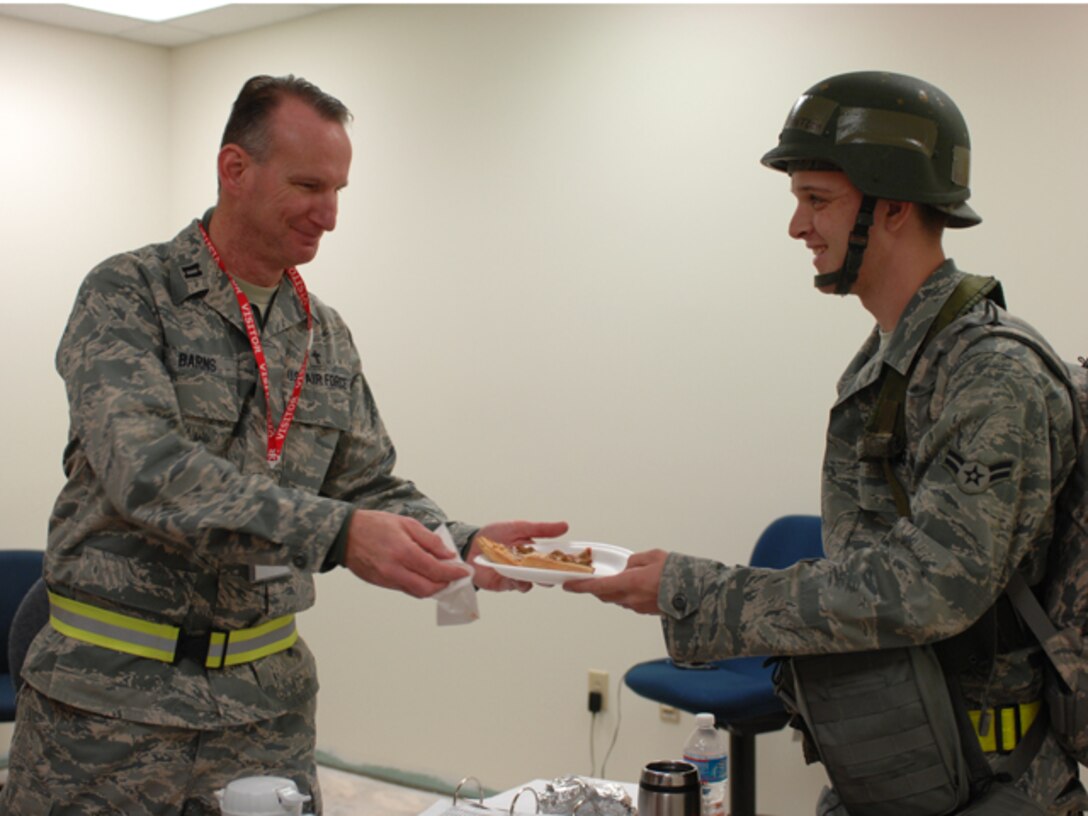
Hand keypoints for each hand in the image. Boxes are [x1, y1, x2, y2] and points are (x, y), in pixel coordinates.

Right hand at [342, 510, 470, 597]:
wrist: (345, 534)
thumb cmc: (375, 525)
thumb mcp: (406, 524)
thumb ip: (429, 540)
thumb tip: (447, 554)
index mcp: (403, 552)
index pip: (435, 570)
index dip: (453, 573)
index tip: (464, 572)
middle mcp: (395, 570)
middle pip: (428, 588)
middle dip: (445, 585)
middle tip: (456, 577)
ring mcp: (387, 579)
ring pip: (417, 592)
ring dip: (433, 587)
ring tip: (443, 576)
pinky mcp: (381, 584)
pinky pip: (405, 589)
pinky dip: (419, 585)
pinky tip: (425, 576)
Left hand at [466, 519, 568, 591]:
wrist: (471, 543)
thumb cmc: (495, 533)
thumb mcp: (520, 527)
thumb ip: (541, 529)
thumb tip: (565, 526)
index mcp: (535, 552)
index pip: (554, 559)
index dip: (564, 562)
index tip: (574, 562)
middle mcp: (528, 566)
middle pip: (545, 574)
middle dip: (552, 575)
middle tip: (557, 574)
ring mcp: (517, 576)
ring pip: (531, 582)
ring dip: (535, 580)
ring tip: (537, 575)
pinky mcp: (505, 584)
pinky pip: (515, 586)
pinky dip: (518, 583)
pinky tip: (518, 578)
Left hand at [564, 549, 667, 613]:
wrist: (696, 596)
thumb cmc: (677, 574)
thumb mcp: (653, 556)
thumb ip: (635, 561)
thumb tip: (627, 567)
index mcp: (630, 583)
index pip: (597, 587)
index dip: (580, 587)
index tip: (568, 585)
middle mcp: (631, 599)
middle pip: (605, 595)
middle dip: (597, 588)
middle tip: (592, 580)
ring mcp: (638, 607)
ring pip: (618, 599)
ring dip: (614, 591)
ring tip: (622, 579)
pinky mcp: (646, 611)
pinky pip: (630, 602)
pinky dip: (627, 594)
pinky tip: (638, 586)